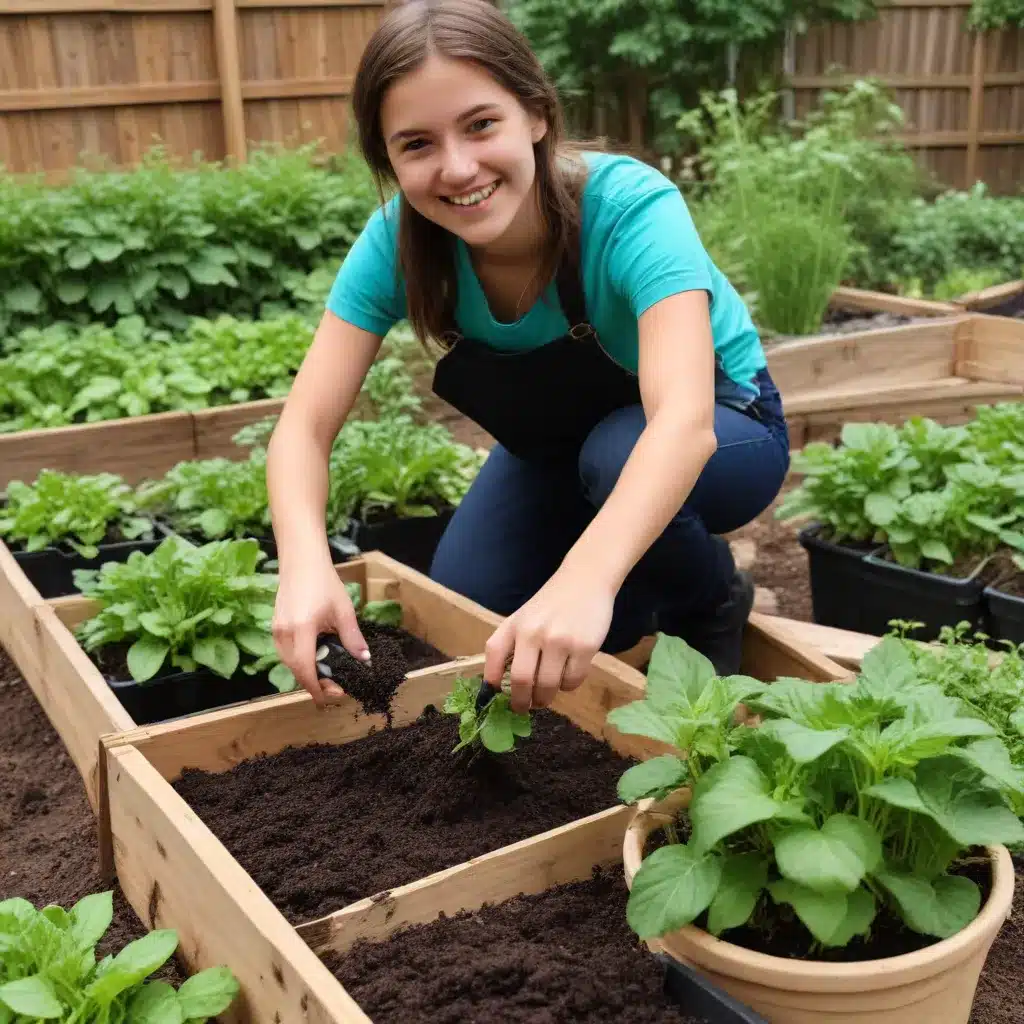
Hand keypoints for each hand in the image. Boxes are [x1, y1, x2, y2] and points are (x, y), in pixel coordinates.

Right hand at [272, 558, 369, 707]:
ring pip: (289, 663)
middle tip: (336, 686)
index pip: (305, 669)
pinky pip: (285, 652)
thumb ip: (353, 638)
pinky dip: (299, 661)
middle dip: (314, 683)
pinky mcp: (274, 626)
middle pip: (296, 670)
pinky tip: (315, 658)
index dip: (316, 688)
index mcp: (302, 629)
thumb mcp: (344, 611)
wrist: (302, 562)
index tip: (328, 700)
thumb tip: (364, 660)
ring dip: (306, 672)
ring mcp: (276, 630)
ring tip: (327, 673)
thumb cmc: (325, 583)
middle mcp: (284, 632)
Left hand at [483, 567, 614, 713]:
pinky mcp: (584, 647)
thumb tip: (503, 684)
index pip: (493, 657)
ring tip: (546, 695)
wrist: (585, 579)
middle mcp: (533, 633)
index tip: (495, 698)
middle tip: (523, 708)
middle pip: (520, 681)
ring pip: (547, 686)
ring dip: (545, 698)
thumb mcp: (524, 617)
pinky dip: (568, 686)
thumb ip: (513, 644)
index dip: (490, 683)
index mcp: (514, 625)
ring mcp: (559, 641)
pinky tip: (567, 676)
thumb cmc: (552, 603)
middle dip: (521, 702)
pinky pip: (572, 682)